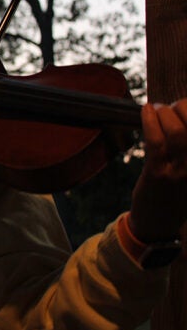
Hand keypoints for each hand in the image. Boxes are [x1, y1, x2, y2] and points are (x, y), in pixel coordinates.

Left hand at [129, 100, 186, 242]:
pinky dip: (150, 121)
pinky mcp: (158, 174)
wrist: (158, 225)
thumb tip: (181, 116)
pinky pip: (156, 142)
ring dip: (165, 113)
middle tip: (169, 107)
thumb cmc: (175, 194)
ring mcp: (181, 172)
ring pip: (178, 132)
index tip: (184, 105)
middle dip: (182, 107)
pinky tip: (146, 111)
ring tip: (157, 109)